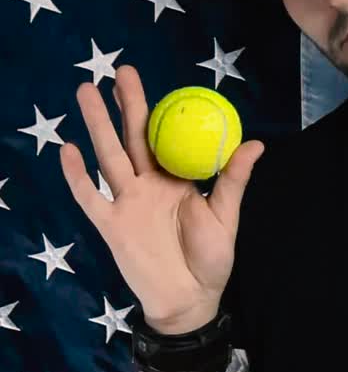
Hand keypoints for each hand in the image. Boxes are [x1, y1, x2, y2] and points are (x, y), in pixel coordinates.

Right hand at [59, 64, 264, 331]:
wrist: (191, 300)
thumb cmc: (211, 260)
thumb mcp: (226, 216)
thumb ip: (233, 180)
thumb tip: (255, 143)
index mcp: (174, 180)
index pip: (160, 137)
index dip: (153, 109)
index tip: (150, 81)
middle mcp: (147, 186)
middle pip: (131, 138)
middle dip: (124, 105)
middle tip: (117, 71)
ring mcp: (127, 204)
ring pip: (109, 157)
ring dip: (97, 126)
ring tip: (86, 92)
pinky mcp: (112, 226)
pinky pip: (91, 198)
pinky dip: (78, 176)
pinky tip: (68, 150)